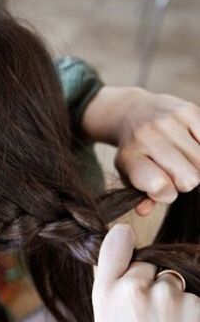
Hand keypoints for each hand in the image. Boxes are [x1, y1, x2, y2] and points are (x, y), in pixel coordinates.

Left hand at [82, 86, 199, 215]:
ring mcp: (169, 121)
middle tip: (174, 174)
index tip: (161, 188)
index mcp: (130, 157)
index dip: (166, 194)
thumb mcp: (129, 175)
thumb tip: (144, 210)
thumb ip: (140, 196)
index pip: (160, 186)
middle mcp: (148, 136)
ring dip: (196, 166)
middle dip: (185, 183)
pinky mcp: (188, 111)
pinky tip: (190, 146)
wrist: (133, 112)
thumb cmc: (135, 152)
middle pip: (189, 178)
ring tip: (182, 160)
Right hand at [93, 223, 199, 321]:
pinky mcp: (196, 306)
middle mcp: (134, 290)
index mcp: (106, 296)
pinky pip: (194, 298)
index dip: (122, 239)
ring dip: (175, 302)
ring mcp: (168, 296)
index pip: (115, 244)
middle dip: (151, 286)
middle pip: (149, 267)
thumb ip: (108, 292)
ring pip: (173, 283)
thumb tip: (116, 250)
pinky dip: (192, 315)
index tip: (126, 237)